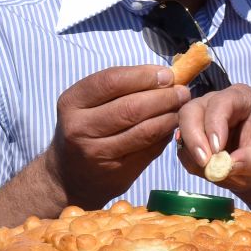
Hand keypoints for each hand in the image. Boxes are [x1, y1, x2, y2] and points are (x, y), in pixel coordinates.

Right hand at [45, 65, 190, 209]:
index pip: (111, 81)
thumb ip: (119, 88)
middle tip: (182, 92)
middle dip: (163, 97)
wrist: (68, 176)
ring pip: (144, 131)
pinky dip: (165, 136)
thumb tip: (164, 76)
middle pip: (131, 107)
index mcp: (71, 103)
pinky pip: (150, 150)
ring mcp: (98, 154)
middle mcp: (80, 129)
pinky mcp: (116, 174)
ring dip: (169, 117)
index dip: (143, 76)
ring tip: (181, 108)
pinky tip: (171, 127)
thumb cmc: (85, 129)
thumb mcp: (87, 104)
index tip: (166, 74)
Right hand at [176, 85, 250, 206]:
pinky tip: (208, 170)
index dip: (215, 124)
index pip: (221, 102)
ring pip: (182, 127)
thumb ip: (249, 160)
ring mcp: (200, 118)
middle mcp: (215, 103)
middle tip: (205, 163)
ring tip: (211, 170)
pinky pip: (181, 147)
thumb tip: (225, 166)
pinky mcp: (190, 136)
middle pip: (192, 111)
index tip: (217, 149)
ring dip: (192, 152)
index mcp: (240, 98)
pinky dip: (191, 162)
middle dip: (194, 137)